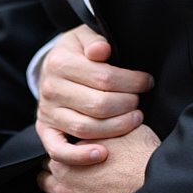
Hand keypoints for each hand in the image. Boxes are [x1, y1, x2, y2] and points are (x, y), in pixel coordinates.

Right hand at [35, 24, 153, 164]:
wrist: (53, 67)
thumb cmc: (77, 52)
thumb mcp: (84, 36)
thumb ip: (95, 41)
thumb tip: (102, 50)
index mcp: (60, 63)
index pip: (104, 77)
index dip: (132, 81)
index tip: (147, 81)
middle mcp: (50, 89)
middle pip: (98, 105)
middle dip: (127, 104)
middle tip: (140, 101)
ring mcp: (47, 112)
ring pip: (85, 128)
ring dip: (116, 127)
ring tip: (135, 119)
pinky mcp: (46, 131)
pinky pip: (59, 151)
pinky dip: (79, 156)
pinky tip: (102, 154)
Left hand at [37, 124, 160, 192]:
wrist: (156, 190)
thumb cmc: (139, 157)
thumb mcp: (117, 131)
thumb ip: (94, 130)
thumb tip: (88, 126)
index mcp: (64, 162)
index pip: (48, 156)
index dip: (60, 153)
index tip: (70, 153)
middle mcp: (62, 189)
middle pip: (44, 180)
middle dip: (54, 175)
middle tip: (70, 171)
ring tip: (70, 191)